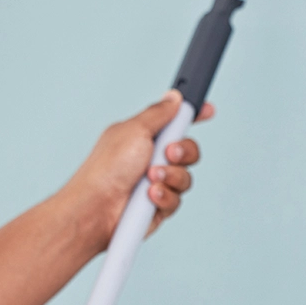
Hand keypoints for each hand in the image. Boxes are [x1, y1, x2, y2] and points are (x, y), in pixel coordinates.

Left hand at [55, 90, 213, 252]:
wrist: (97, 208)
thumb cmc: (107, 168)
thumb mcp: (135, 130)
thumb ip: (159, 113)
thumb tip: (174, 97)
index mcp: (144, 137)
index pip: (174, 122)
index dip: (193, 116)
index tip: (208, 110)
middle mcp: (151, 159)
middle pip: (188, 150)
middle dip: (184, 151)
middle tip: (169, 152)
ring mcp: (156, 183)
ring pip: (185, 177)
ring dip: (171, 176)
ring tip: (150, 178)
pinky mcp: (159, 206)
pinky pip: (177, 199)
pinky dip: (164, 196)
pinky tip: (149, 196)